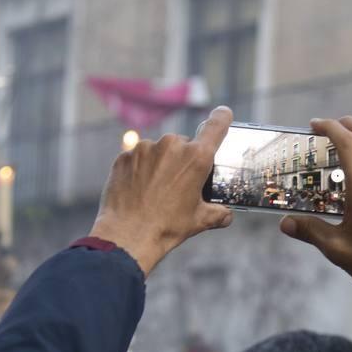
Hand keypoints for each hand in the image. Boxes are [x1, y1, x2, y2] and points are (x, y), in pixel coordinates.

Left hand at [89, 106, 233, 276]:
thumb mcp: (200, 221)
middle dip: (183, 161)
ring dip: (161, 165)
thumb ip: (218, 213)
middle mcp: (172, 145)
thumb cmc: (167, 227)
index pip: (216, 125)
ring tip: (156, 192)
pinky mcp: (125, 156)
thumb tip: (226, 214)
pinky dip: (141, 170)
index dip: (222, 117)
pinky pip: (138, 158)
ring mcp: (145, 149)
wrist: (127, 236)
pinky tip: (139, 191)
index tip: (223, 114)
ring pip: (159, 151)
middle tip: (179, 186)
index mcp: (197, 157)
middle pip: (184, 145)